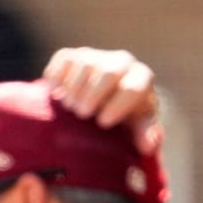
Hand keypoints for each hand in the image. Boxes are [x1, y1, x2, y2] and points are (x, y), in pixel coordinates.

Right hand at [42, 46, 160, 154]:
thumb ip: (145, 134)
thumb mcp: (138, 126)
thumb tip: (147, 147)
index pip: (133, 88)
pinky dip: (56, 76)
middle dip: (93, 95)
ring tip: (70, 107)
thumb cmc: (125, 116)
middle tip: (83, 114)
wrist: (106, 98)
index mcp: (140, 78)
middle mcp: (121, 61)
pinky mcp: (73, 56)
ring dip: (74, 88)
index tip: (103, 123)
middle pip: (108, 72)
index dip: (117, 106)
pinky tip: (54, 92)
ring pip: (84, 63)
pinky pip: (63, 59)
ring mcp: (97, 56)